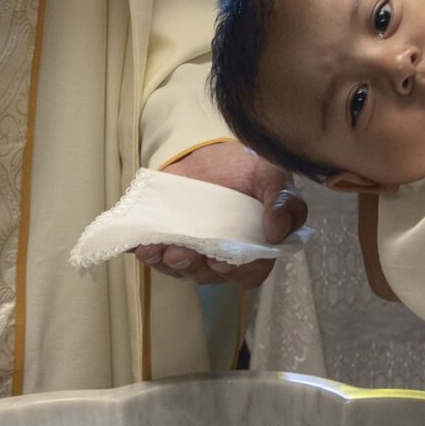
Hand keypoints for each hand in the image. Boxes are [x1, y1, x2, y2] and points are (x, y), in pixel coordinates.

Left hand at [129, 143, 304, 289]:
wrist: (214, 150)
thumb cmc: (251, 168)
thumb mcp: (274, 177)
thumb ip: (284, 203)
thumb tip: (277, 232)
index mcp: (252, 249)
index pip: (248, 274)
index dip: (236, 272)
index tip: (222, 262)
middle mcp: (221, 256)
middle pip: (208, 275)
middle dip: (193, 267)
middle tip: (181, 253)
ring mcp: (192, 248)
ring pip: (180, 269)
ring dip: (166, 263)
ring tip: (157, 249)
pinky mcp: (166, 237)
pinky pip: (154, 254)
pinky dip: (145, 252)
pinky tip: (139, 246)